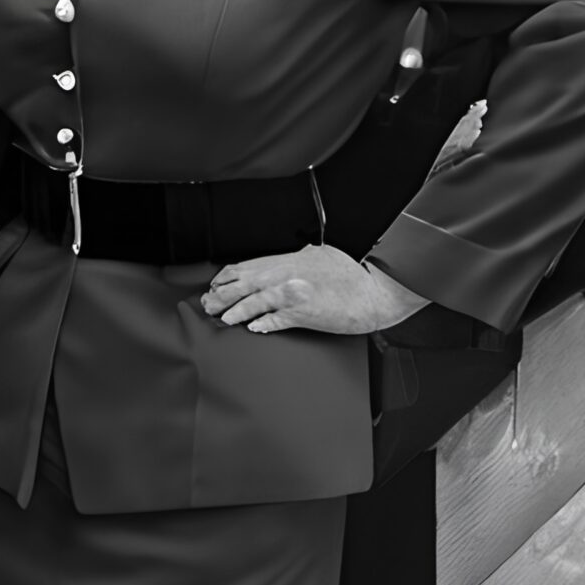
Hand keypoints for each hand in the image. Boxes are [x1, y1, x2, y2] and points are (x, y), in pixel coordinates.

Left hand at [202, 246, 425, 335]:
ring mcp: (293, 293)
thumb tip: (290, 258)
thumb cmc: (353, 276)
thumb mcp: (321, 256)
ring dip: (234, 311)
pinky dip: (260, 324)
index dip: (226, 277)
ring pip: (252, 302)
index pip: (247, 266)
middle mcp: (287, 274)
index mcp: (290, 259)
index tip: (216, 285)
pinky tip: (251, 328)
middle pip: (243, 283)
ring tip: (223, 318)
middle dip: (222, 295)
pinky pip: (273, 320)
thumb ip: (299, 259)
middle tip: (209, 304)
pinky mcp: (302, 313)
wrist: (374, 291)